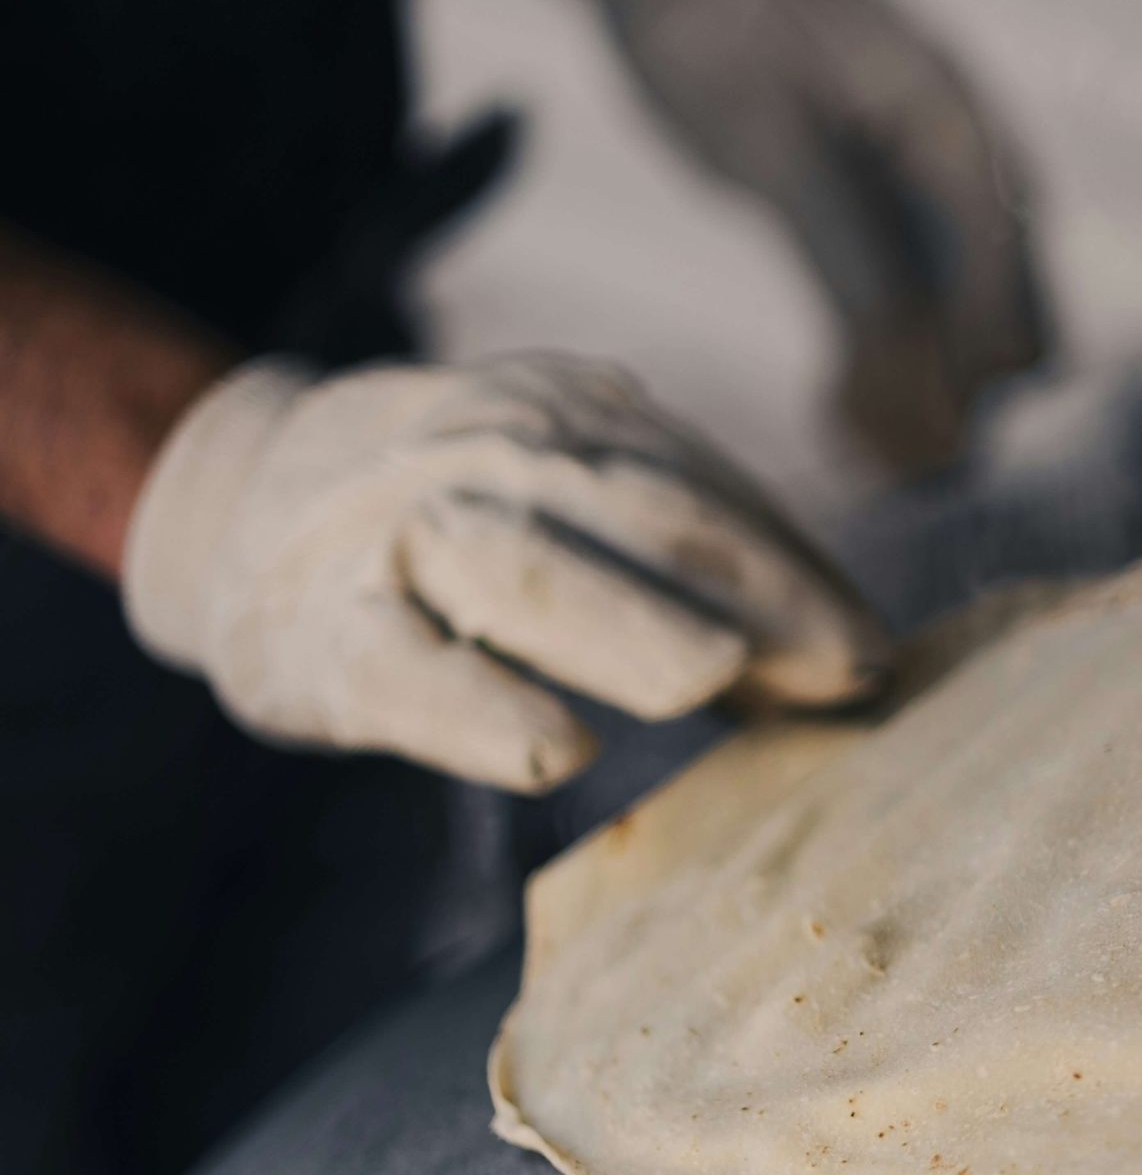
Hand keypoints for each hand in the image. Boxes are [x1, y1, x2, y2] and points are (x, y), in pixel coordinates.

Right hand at [122, 354, 888, 791]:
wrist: (231, 500)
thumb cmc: (447, 525)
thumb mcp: (565, 495)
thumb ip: (682, 554)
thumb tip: (844, 653)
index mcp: (566, 422)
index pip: (703, 491)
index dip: (797, 568)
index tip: (877, 647)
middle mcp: (488, 456)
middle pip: (641, 516)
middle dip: (758, 592)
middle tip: (852, 669)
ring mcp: (398, 536)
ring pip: (524, 571)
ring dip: (629, 625)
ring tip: (718, 675)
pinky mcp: (325, 635)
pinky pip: (409, 670)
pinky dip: (485, 709)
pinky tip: (558, 752)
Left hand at [552, 0, 1051, 473]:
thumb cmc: (717, 35)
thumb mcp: (771, 146)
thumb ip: (847, 250)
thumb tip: (908, 364)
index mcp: (959, 135)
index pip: (1007, 282)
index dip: (974, 376)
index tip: (930, 454)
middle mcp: (975, 165)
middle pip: (1012, 313)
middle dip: (960, 397)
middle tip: (890, 468)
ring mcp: (944, 188)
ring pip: (974, 320)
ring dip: (928, 391)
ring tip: (863, 449)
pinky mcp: (903, 211)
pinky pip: (926, 305)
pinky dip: (896, 361)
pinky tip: (846, 410)